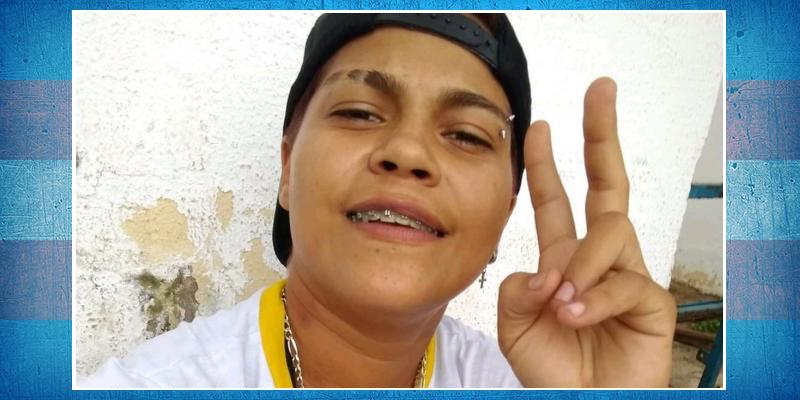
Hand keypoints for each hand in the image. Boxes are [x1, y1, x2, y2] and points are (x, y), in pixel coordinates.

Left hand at [497, 78, 676, 387]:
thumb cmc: (552, 371)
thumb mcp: (515, 326)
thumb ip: (517, 289)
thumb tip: (546, 268)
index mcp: (562, 259)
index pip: (556, 200)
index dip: (545, 163)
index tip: (538, 125)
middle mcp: (597, 259)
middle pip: (607, 185)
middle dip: (601, 135)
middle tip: (600, 89)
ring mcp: (626, 275)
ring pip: (610, 232)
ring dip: (581, 263)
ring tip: (561, 303)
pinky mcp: (651, 301)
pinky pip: (624, 280)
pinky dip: (594, 297)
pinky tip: (577, 315)